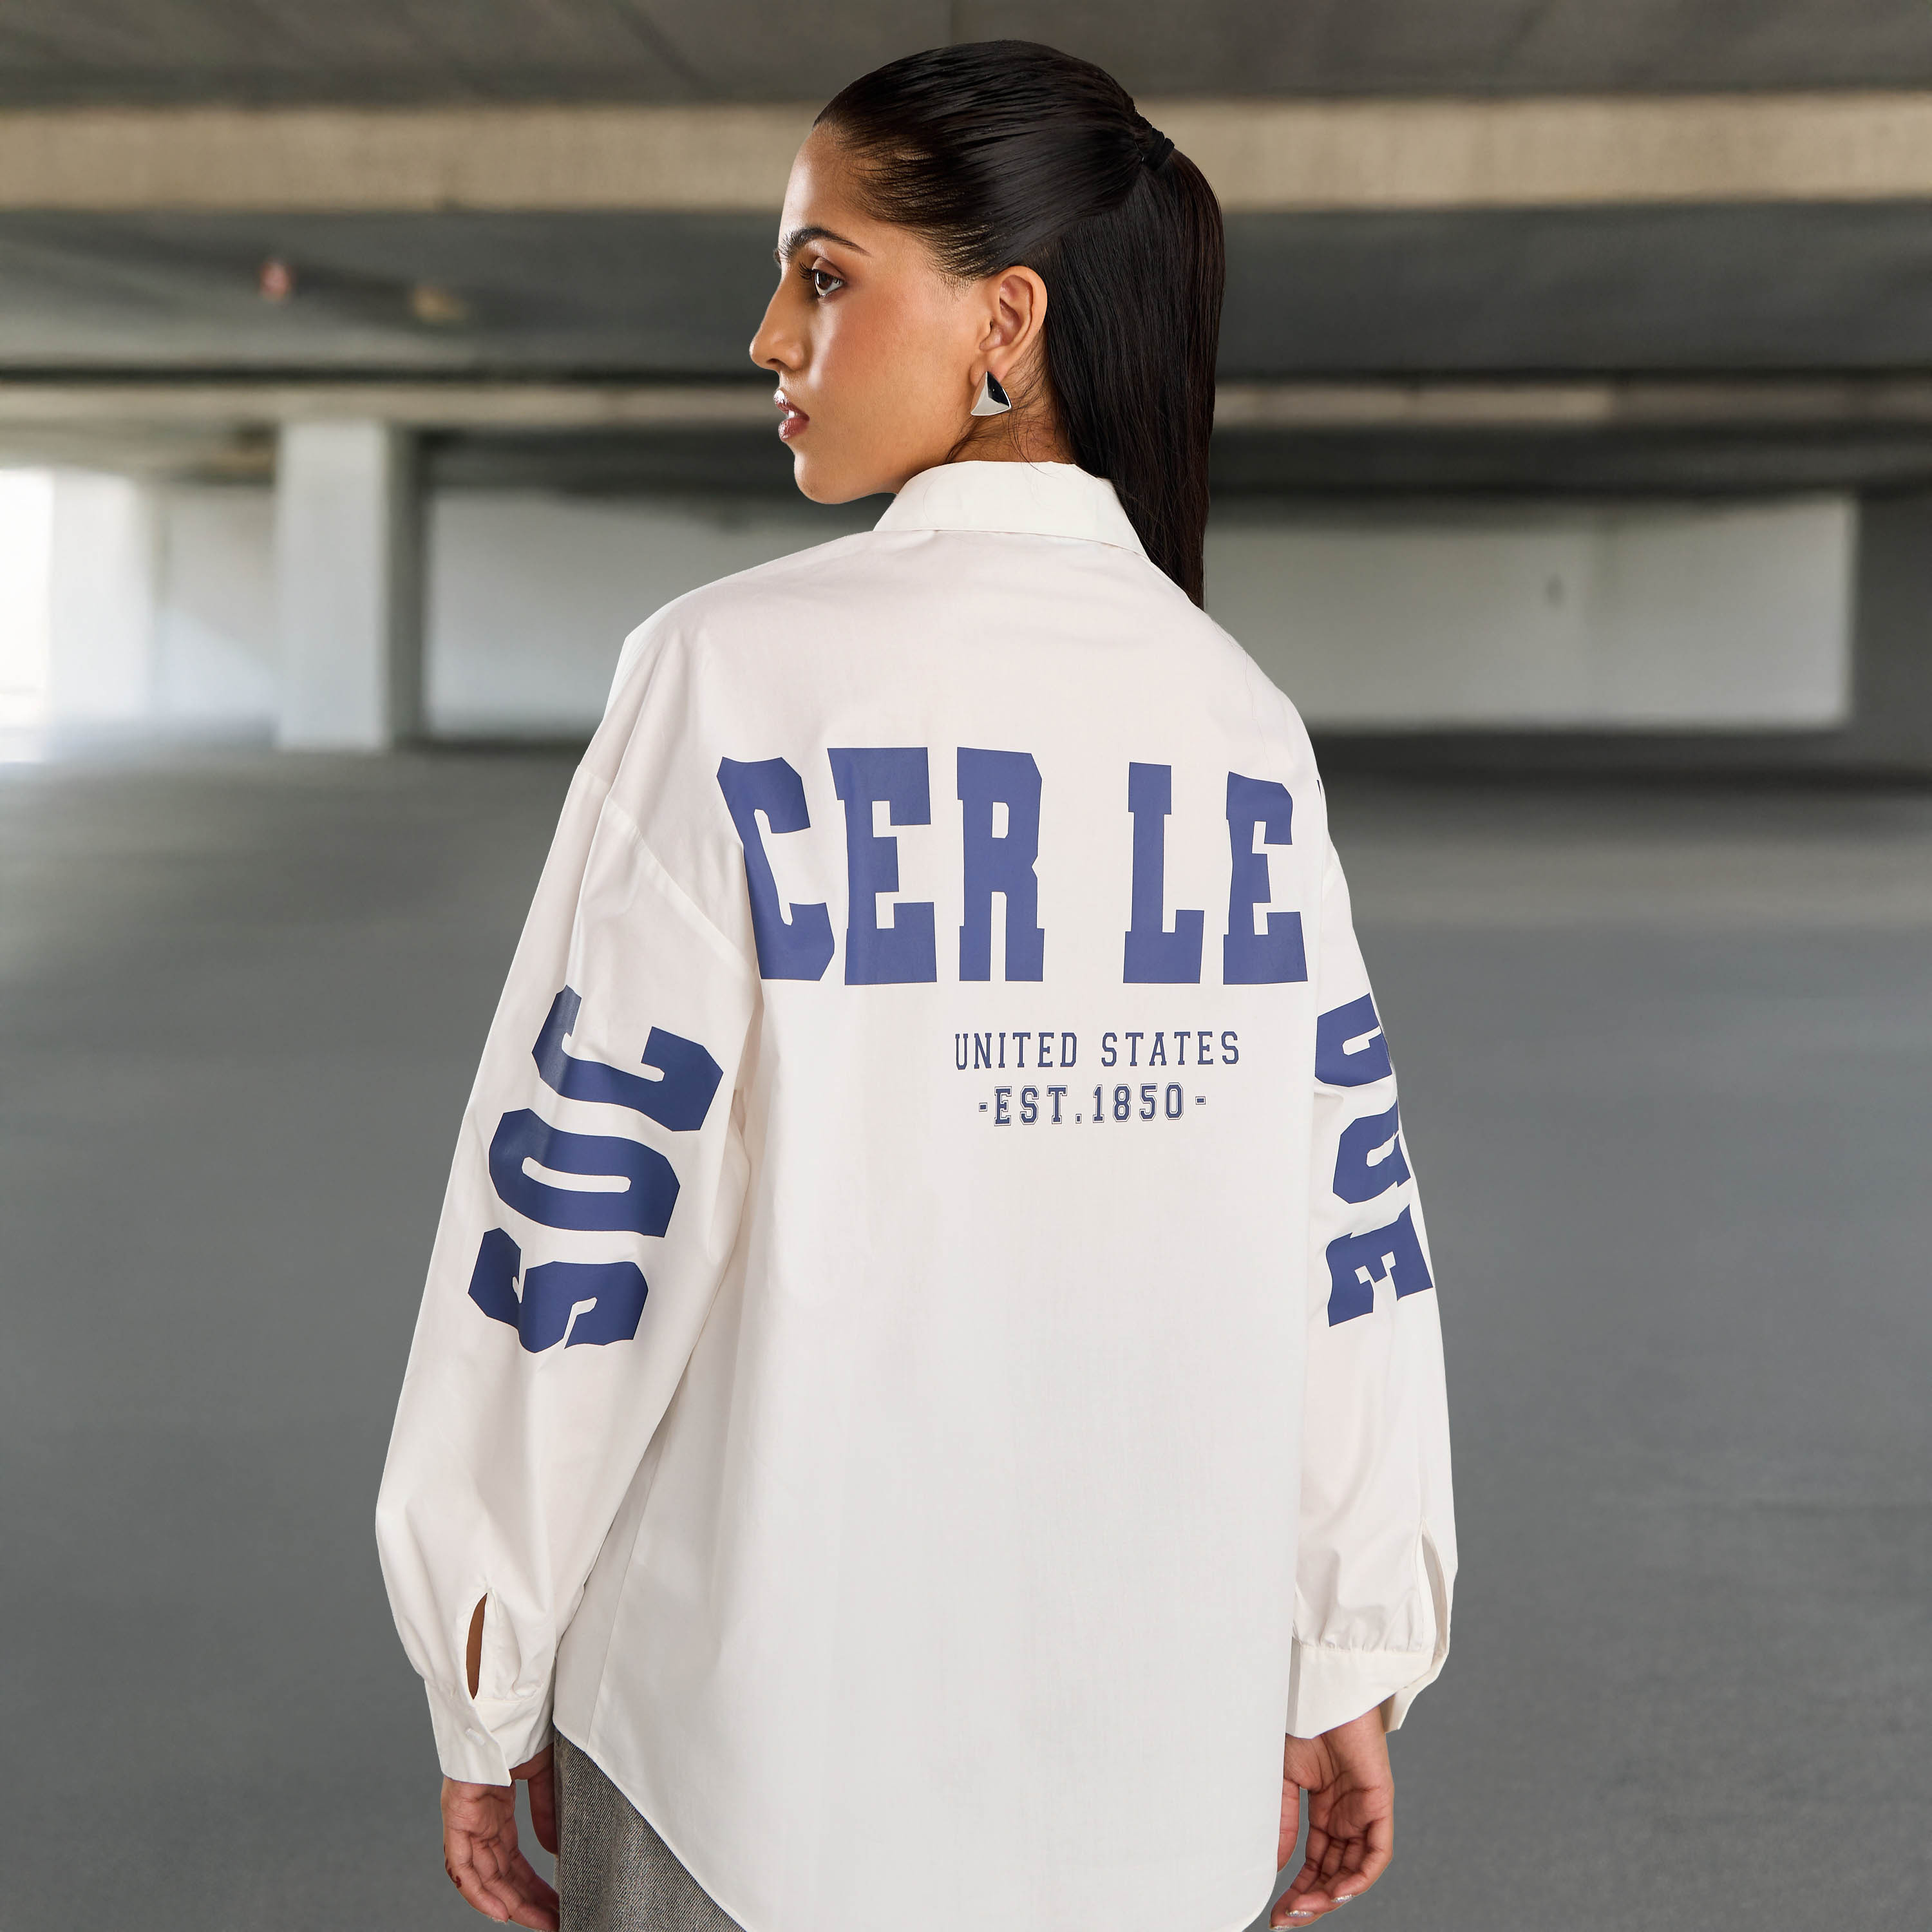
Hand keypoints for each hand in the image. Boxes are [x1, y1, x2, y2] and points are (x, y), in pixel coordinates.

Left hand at [441, 1742, 559, 1928]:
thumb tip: (554, 1850)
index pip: (512, 1860)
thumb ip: (547, 1811)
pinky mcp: (455, 1813)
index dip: (532, 1886)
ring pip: (481, 1875)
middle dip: (526, 1901)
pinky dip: (478, 1891)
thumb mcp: (543, 1773)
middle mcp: (477, 1818)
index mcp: (495, 1808)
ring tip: (538, 1921)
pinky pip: (461, 1864)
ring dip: (509, 1902)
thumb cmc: (523, 1724)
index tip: (554, 1904)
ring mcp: (465, 1817)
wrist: (506, 1699)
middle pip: (499, 1874)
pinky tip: (502, 1910)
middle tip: (552, 1920)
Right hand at [1271, 1709, 1393, 1922]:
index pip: (1316, 1863)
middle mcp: (1347, 1815)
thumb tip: (1274, 1869)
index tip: (1277, 1912)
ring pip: (1355, 1870)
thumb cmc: (1299, 1723)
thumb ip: (1282, 1824)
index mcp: (1324, 1808)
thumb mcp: (1282, 1781)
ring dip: (1331, 1896)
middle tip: (1287, 1919)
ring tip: (1304, 1909)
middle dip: (1312, 1901)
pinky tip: (1336, 1891)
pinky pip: (1376, 1854)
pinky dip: (1359, 1877)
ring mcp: (1364, 1810)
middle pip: (1335, 1873)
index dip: (1299, 1890)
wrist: (1317, 1690)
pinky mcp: (1380, 1802)